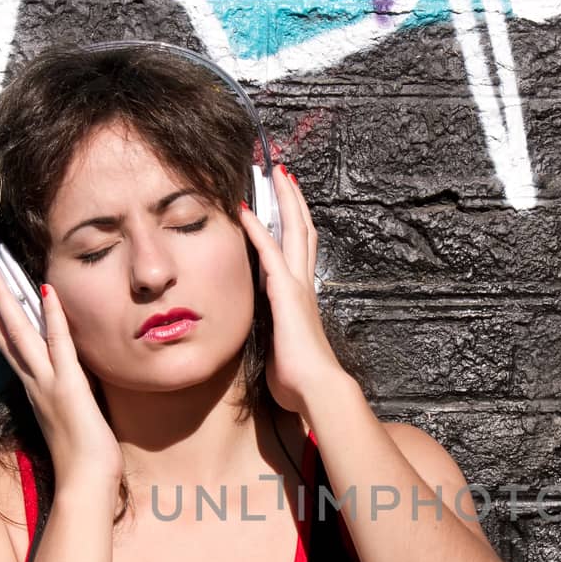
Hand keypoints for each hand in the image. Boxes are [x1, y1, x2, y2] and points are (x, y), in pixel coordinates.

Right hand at [0, 263, 122, 492]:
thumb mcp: (68, 424)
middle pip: (7, 336)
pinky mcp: (69, 385)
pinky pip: (60, 344)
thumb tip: (65, 395)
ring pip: (22, 335)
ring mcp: (49, 383)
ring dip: (7, 302)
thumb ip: (62, 404)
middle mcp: (35, 384)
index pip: (11, 349)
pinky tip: (47, 291)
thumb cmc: (81, 462)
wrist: (84, 483)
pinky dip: (53, 317)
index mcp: (35, 391)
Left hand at [237, 165, 350, 416]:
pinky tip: (244, 209)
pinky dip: (256, 230)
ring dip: (283, 201)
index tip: (287, 203)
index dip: (295, 225)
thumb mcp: (282, 352)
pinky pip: (269, 253)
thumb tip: (269, 343)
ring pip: (293, 231)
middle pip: (303, 231)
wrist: (317, 388)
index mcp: (303, 298)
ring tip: (275, 174)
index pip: (300, 251)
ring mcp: (297, 286)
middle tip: (284, 173)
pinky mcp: (285, 292)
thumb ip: (275, 338)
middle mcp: (304, 285)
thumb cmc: (300, 379)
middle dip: (293, 200)